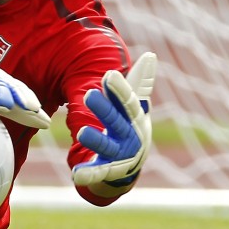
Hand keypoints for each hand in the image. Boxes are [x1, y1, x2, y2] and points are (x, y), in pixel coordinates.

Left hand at [72, 52, 156, 186]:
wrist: (132, 164)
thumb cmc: (130, 126)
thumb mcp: (136, 105)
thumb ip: (140, 82)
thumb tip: (151, 55)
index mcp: (135, 117)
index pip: (128, 101)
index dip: (120, 89)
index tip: (109, 75)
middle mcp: (130, 135)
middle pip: (116, 121)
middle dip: (104, 109)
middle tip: (88, 94)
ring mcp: (120, 154)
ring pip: (107, 146)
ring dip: (96, 140)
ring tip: (82, 132)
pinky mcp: (108, 170)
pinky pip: (98, 172)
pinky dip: (89, 173)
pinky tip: (77, 174)